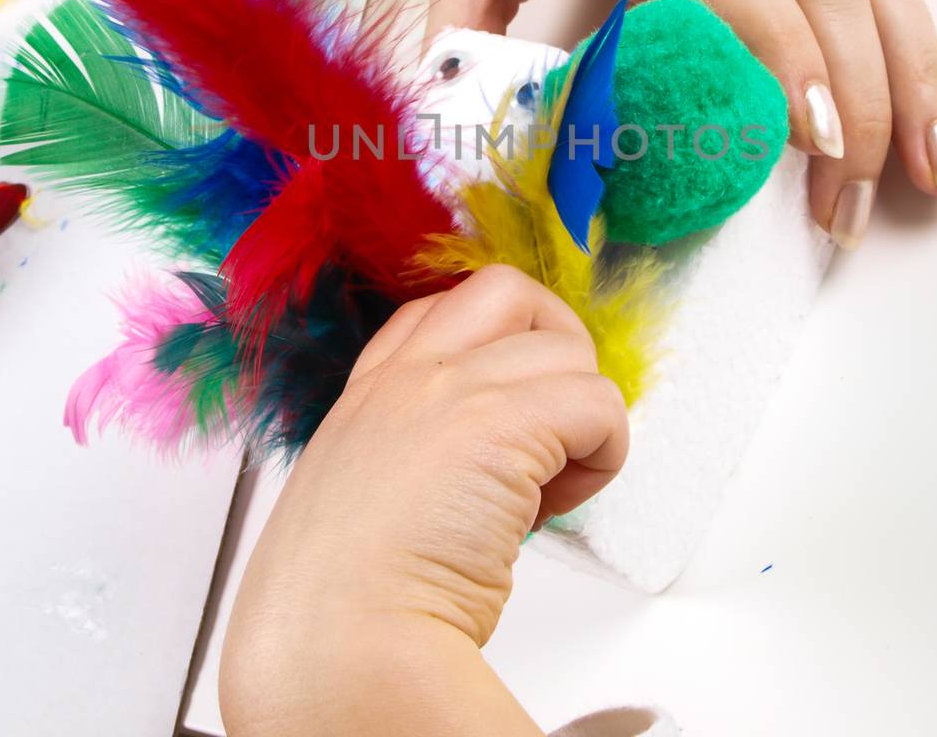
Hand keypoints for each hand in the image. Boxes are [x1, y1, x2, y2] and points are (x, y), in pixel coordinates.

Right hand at [220, 265, 627, 736]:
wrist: (333, 643)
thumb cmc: (339, 605)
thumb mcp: (356, 496)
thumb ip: (409, 457)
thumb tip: (484, 465)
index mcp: (368, 392)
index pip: (441, 312)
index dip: (493, 349)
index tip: (505, 418)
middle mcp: (408, 375)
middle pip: (509, 293)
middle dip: (551, 349)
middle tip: (550, 429)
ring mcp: (453, 388)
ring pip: (569, 350)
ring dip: (581, 417)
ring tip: (547, 489)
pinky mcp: (504, 423)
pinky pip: (600, 404)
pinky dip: (603, 454)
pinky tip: (556, 507)